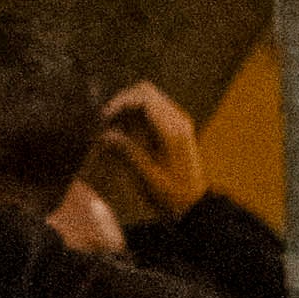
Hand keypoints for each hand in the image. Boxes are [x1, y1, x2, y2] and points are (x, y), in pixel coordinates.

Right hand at [96, 81, 208, 219]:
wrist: (194, 205)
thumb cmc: (170, 194)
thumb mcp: (146, 176)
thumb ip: (126, 151)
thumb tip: (104, 135)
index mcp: (171, 130)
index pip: (144, 98)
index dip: (120, 102)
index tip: (105, 118)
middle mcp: (177, 120)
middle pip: (145, 92)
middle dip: (122, 103)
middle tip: (107, 122)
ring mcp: (179, 122)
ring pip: (148, 98)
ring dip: (128, 109)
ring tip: (115, 131)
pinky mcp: (176, 128)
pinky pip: (153, 110)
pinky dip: (136, 116)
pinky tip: (128, 135)